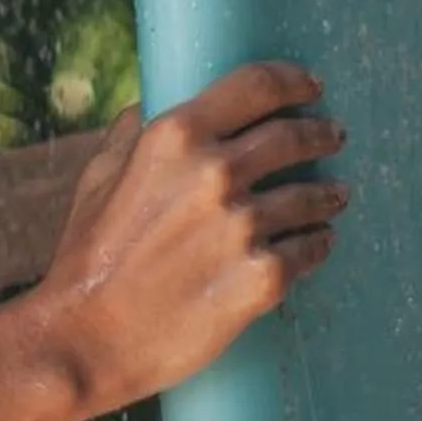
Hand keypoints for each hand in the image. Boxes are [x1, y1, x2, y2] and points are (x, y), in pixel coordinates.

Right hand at [22, 58, 347, 420]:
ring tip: (335, 196)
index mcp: (174, 137)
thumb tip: (143, 106)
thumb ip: (128, 136)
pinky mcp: (261, 279)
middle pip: (291, 136)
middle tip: (332, 137)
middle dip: (319, 134)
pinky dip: (318, 244)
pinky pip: (308, 250)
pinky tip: (320, 243)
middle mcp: (214, 174)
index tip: (311, 87)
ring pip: (309, 197)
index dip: (293, 81)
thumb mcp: (97, 179)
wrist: (87, 338)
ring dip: (327, 194)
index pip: (256, 86)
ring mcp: (242, 228)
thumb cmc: (86, 256)